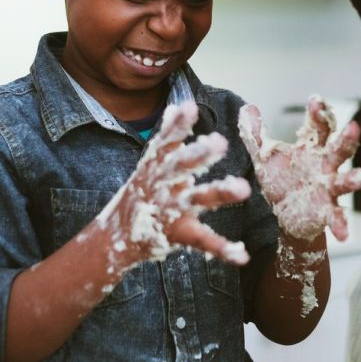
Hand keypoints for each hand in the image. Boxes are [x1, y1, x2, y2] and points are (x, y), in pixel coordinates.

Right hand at [100, 101, 251, 268]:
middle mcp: (162, 185)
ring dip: (220, 193)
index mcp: (156, 166)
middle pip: (181, 167)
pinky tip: (242, 255)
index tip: (190, 106)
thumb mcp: (151, 163)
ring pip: (197, 200)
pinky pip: (204, 241)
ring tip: (243, 189)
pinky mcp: (179, 233)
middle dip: (199, 155)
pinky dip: (223, 249)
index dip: (176, 125)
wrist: (116, 238)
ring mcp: (170, 210)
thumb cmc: (142, 192)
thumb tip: (180, 105)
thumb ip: (169, 135)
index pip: (165, 141)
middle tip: (220, 142)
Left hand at [238, 95, 360, 240]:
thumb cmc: (282, 180)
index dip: (318, 113)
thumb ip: (256, 134)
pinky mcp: (326, 211)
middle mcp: (325, 166)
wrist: (285, 215)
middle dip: (347, 139)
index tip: (315, 100)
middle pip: (339, 149)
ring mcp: (328, 189)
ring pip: (344, 182)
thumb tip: (246, 108)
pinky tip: (343, 234)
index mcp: (313, 149)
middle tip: (354, 128)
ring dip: (353, 179)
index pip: (319, 127)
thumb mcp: (265, 157)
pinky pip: (336, 217)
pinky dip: (341, 225)